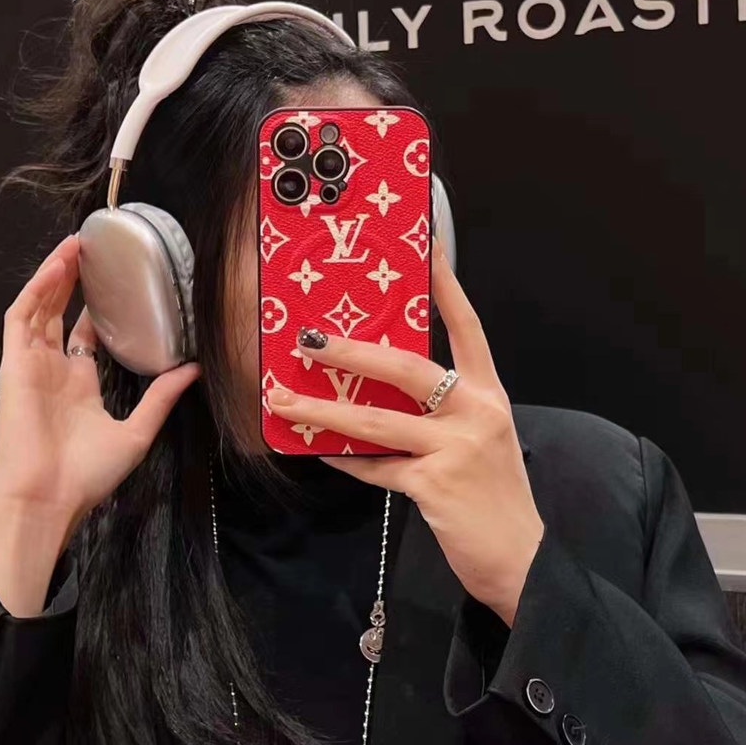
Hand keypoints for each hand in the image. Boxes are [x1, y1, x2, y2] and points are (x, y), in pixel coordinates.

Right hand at [0, 232, 200, 543]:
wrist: (49, 500)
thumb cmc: (87, 476)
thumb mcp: (137, 430)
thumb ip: (162, 396)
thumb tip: (193, 368)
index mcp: (80, 386)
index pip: (87, 336)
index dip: (100, 309)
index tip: (121, 284)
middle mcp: (55, 371)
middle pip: (62, 314)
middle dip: (76, 282)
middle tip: (97, 252)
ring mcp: (32, 365)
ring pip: (40, 308)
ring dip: (56, 276)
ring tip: (78, 245)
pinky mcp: (14, 364)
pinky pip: (22, 317)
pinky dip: (38, 289)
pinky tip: (58, 266)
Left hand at [266, 237, 543, 626]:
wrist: (523, 559)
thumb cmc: (496, 494)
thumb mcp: (480, 439)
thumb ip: (441, 413)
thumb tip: (378, 394)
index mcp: (488, 393)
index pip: (467, 327)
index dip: (446, 286)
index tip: (426, 248)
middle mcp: (476, 410)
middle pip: (406, 367)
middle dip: (351, 351)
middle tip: (308, 338)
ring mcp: (457, 447)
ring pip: (376, 419)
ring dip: (323, 410)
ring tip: (283, 401)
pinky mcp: (435, 484)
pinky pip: (376, 467)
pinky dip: (347, 460)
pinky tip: (322, 453)